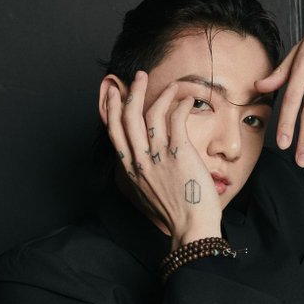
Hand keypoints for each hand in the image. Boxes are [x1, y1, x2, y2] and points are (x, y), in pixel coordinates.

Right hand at [102, 71, 221, 246]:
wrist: (191, 227)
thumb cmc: (175, 212)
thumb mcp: (149, 191)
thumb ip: (143, 172)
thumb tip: (145, 158)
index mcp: (130, 169)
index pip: (115, 131)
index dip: (112, 108)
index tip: (113, 93)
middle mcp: (140, 160)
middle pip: (128, 117)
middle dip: (131, 92)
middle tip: (138, 77)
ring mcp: (158, 155)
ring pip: (151, 113)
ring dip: (159, 93)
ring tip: (171, 84)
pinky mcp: (179, 152)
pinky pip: (177, 118)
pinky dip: (181, 105)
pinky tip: (187, 101)